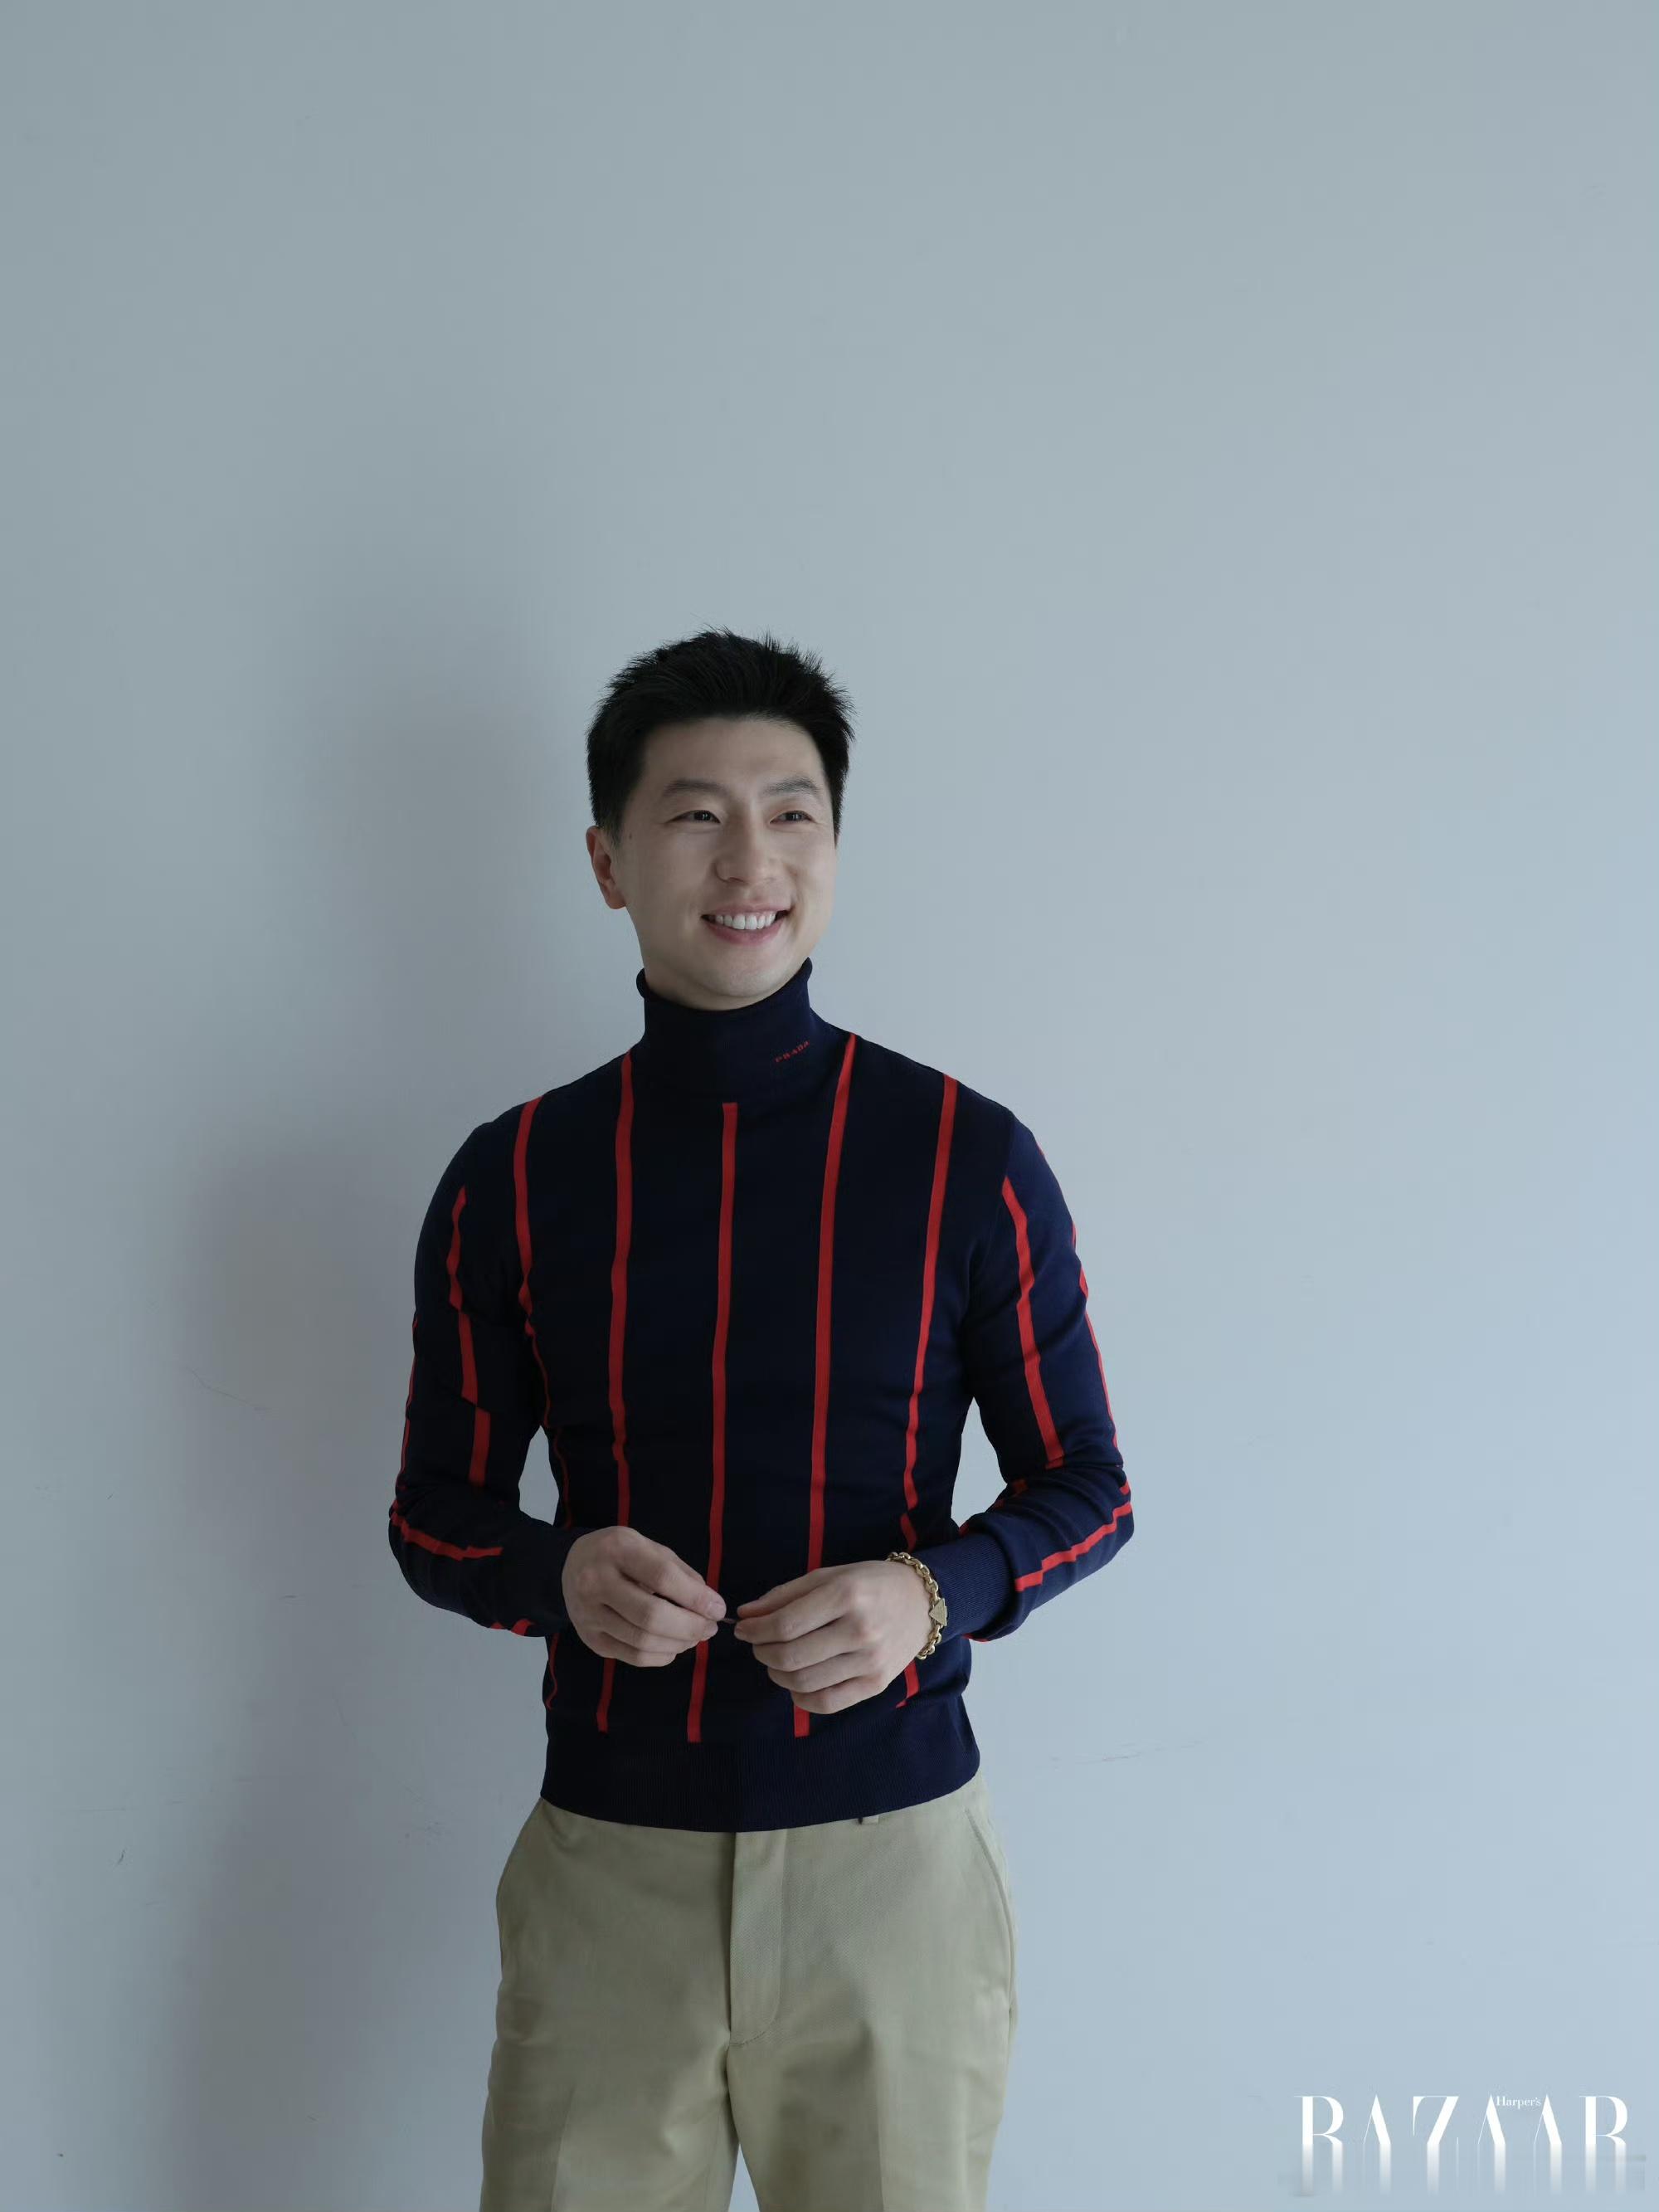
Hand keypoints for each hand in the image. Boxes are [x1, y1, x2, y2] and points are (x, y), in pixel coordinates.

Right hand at [562, 1526, 724, 1665]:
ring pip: (642, 1641)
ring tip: (694, 1637)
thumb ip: (680, 1573)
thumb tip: (709, 1605)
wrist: (570, 1565)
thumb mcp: (649, 1547)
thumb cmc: (619, 1554)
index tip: (718, 1609)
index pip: (662, 1577)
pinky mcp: (590, 1638)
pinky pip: (631, 1656)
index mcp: (617, 1549)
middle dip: (689, 1627)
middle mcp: (596, 1581)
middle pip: (651, 1616)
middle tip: (709, 1628)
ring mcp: (589, 1614)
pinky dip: (660, 1656)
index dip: (695, 1598)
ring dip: (678, 1644)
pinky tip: (672, 1647)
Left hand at [732, 1560, 933, 1712]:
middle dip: (762, 1652)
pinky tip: (797, 1683)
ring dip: (777, 1674)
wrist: (922, 1602)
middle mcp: (860, 1630)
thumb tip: (745, 1615)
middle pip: (791, 1656)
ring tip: (776, 1660)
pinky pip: (827, 1703)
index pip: (785, 1624)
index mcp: (846, 1594)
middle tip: (758, 1645)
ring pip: (804, 1683)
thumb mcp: (828, 1575)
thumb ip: (785, 1595)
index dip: (755, 1630)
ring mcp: (870, 1661)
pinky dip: (801, 1698)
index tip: (743, 1629)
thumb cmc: (869, 1584)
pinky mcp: (877, 1684)